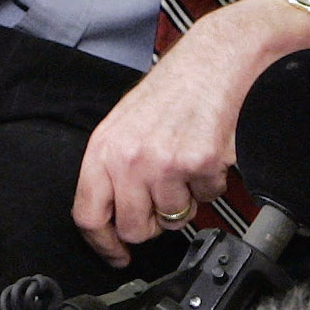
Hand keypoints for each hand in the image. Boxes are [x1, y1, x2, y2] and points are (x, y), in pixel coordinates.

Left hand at [69, 0, 309, 267]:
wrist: (221, 55)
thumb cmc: (180, 83)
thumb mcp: (128, 121)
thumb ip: (115, 164)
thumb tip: (115, 210)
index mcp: (104, 147)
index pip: (88, 215)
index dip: (102, 243)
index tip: (116, 254)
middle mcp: (130, 158)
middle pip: (133, 227)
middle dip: (152, 224)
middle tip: (165, 204)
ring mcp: (165, 162)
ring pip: (174, 218)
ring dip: (186, 200)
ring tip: (190, 166)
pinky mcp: (200, 162)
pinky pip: (207, 197)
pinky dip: (213, 182)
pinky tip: (210, 153)